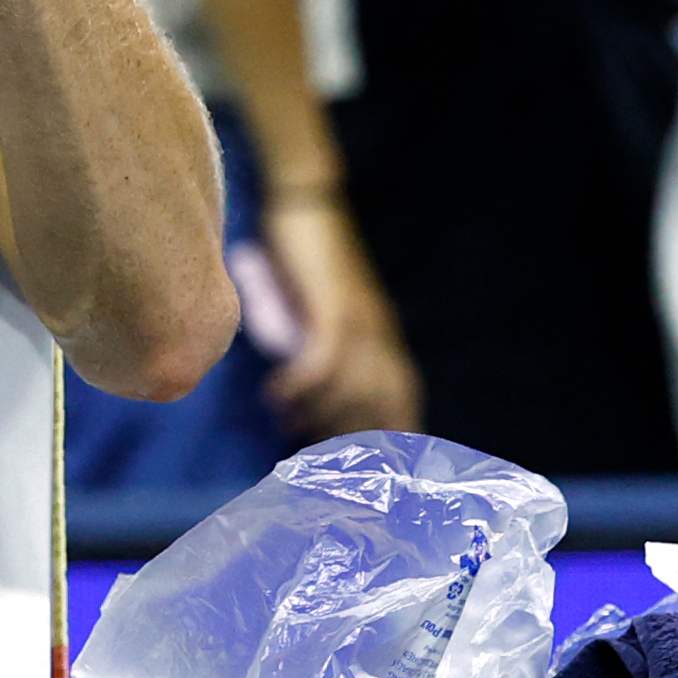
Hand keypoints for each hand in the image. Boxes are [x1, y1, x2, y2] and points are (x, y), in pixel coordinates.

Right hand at [252, 185, 421, 436]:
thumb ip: (322, 344)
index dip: (390, 439)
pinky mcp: (335, 307)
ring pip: (353, 390)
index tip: (371, 473)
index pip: (401, 401)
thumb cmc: (305, 256)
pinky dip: (301, 386)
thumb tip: (307, 390)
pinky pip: (324, 363)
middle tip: (312, 456)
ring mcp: (361, 320)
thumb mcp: (321, 308)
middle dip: (350, 438)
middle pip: (380, 405)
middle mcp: (379, 334)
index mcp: (381, 337)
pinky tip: (277, 395)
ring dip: (318, 414)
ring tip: (286, 421)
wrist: (305, 203)